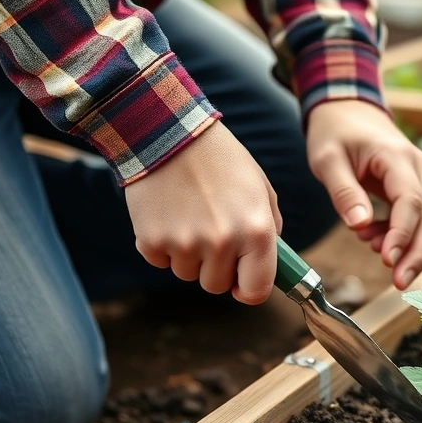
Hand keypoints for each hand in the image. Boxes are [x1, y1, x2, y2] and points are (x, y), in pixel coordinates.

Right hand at [125, 121, 282, 304]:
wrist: (168, 131)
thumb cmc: (221, 159)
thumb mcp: (260, 187)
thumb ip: (270, 227)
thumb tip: (269, 262)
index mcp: (256, 231)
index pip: (255, 291)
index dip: (247, 290)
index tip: (240, 283)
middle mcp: (223, 242)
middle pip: (216, 285)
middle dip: (214, 267)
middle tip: (210, 233)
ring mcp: (185, 243)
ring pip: (187, 273)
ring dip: (188, 254)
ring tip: (188, 215)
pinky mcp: (152, 240)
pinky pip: (159, 261)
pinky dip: (161, 244)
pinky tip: (166, 213)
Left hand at [306, 100, 421, 289]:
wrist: (347, 110)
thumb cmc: (335, 132)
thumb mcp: (327, 159)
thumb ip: (344, 192)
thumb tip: (360, 225)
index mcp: (397, 157)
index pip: (411, 202)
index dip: (403, 235)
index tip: (388, 261)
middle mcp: (420, 169)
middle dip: (420, 254)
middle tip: (399, 282)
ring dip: (414, 248)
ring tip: (376, 254)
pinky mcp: (417, 190)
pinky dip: (405, 237)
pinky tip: (374, 239)